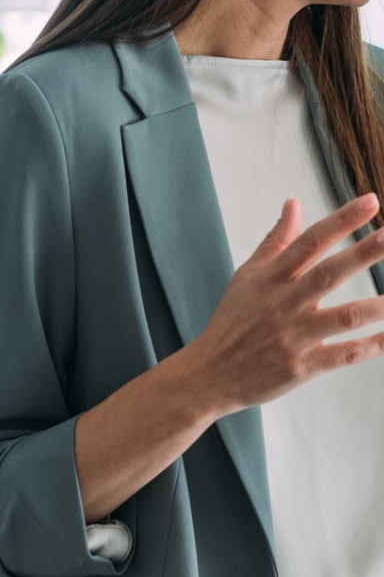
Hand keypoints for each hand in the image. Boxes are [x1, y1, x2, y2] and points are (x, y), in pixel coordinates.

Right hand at [187, 193, 383, 418]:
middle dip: (362, 254)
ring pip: (343, 318)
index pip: (309, 242)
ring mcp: (292, 337)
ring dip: (377, 306)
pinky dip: (370, 347)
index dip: (341, 221)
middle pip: (327, 274)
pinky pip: (342, 356)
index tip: (370, 202)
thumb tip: (294, 203)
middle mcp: (282, 304)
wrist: (209, 374)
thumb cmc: (231, 323)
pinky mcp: (300, 368)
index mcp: (270, 279)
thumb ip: (275, 240)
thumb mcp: (246, 276)